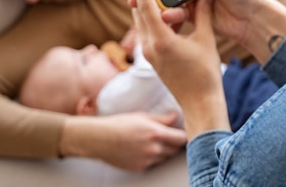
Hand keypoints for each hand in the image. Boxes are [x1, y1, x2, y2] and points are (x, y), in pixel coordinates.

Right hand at [60, 112, 186, 171]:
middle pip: (176, 150)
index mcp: (156, 133)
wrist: (100, 139)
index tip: (184, 132)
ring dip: (166, 151)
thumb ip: (162, 118)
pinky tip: (146, 149)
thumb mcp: (142, 116)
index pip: (182, 139)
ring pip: (166, 158)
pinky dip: (154, 157)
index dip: (185, 135)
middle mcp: (154, 149)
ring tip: (157, 141)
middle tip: (172, 136)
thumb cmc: (120, 124)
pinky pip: (154, 164)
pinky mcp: (140, 168)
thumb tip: (176, 116)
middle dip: (176, 143)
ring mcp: (147, 161)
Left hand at [122, 0, 229, 137]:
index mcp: (161, 40)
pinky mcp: (152, 60)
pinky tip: (166, 15)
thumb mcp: (206, 40)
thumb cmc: (206, 74)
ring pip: (141, 23)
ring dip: (147, 8)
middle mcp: (149, 47)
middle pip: (139, 12)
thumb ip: (203, 14)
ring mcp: (149, 55)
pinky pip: (147, 33)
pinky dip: (152, 21)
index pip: (146, 5)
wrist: (200, 103)